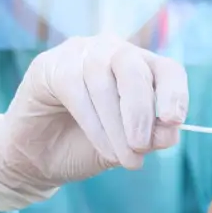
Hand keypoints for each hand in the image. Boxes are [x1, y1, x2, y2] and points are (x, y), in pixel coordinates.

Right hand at [0, 35, 188, 212]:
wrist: (37, 160)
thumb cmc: (85, 146)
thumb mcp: (126, 147)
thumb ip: (151, 137)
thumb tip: (171, 131)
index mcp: (138, 68)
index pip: (166, 69)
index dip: (174, 93)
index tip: (173, 121)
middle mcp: (110, 52)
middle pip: (133, 67)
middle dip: (140, 111)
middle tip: (140, 147)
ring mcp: (78, 53)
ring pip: (103, 79)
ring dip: (115, 124)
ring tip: (120, 157)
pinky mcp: (48, 65)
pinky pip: (75, 87)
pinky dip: (93, 122)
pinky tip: (101, 145)